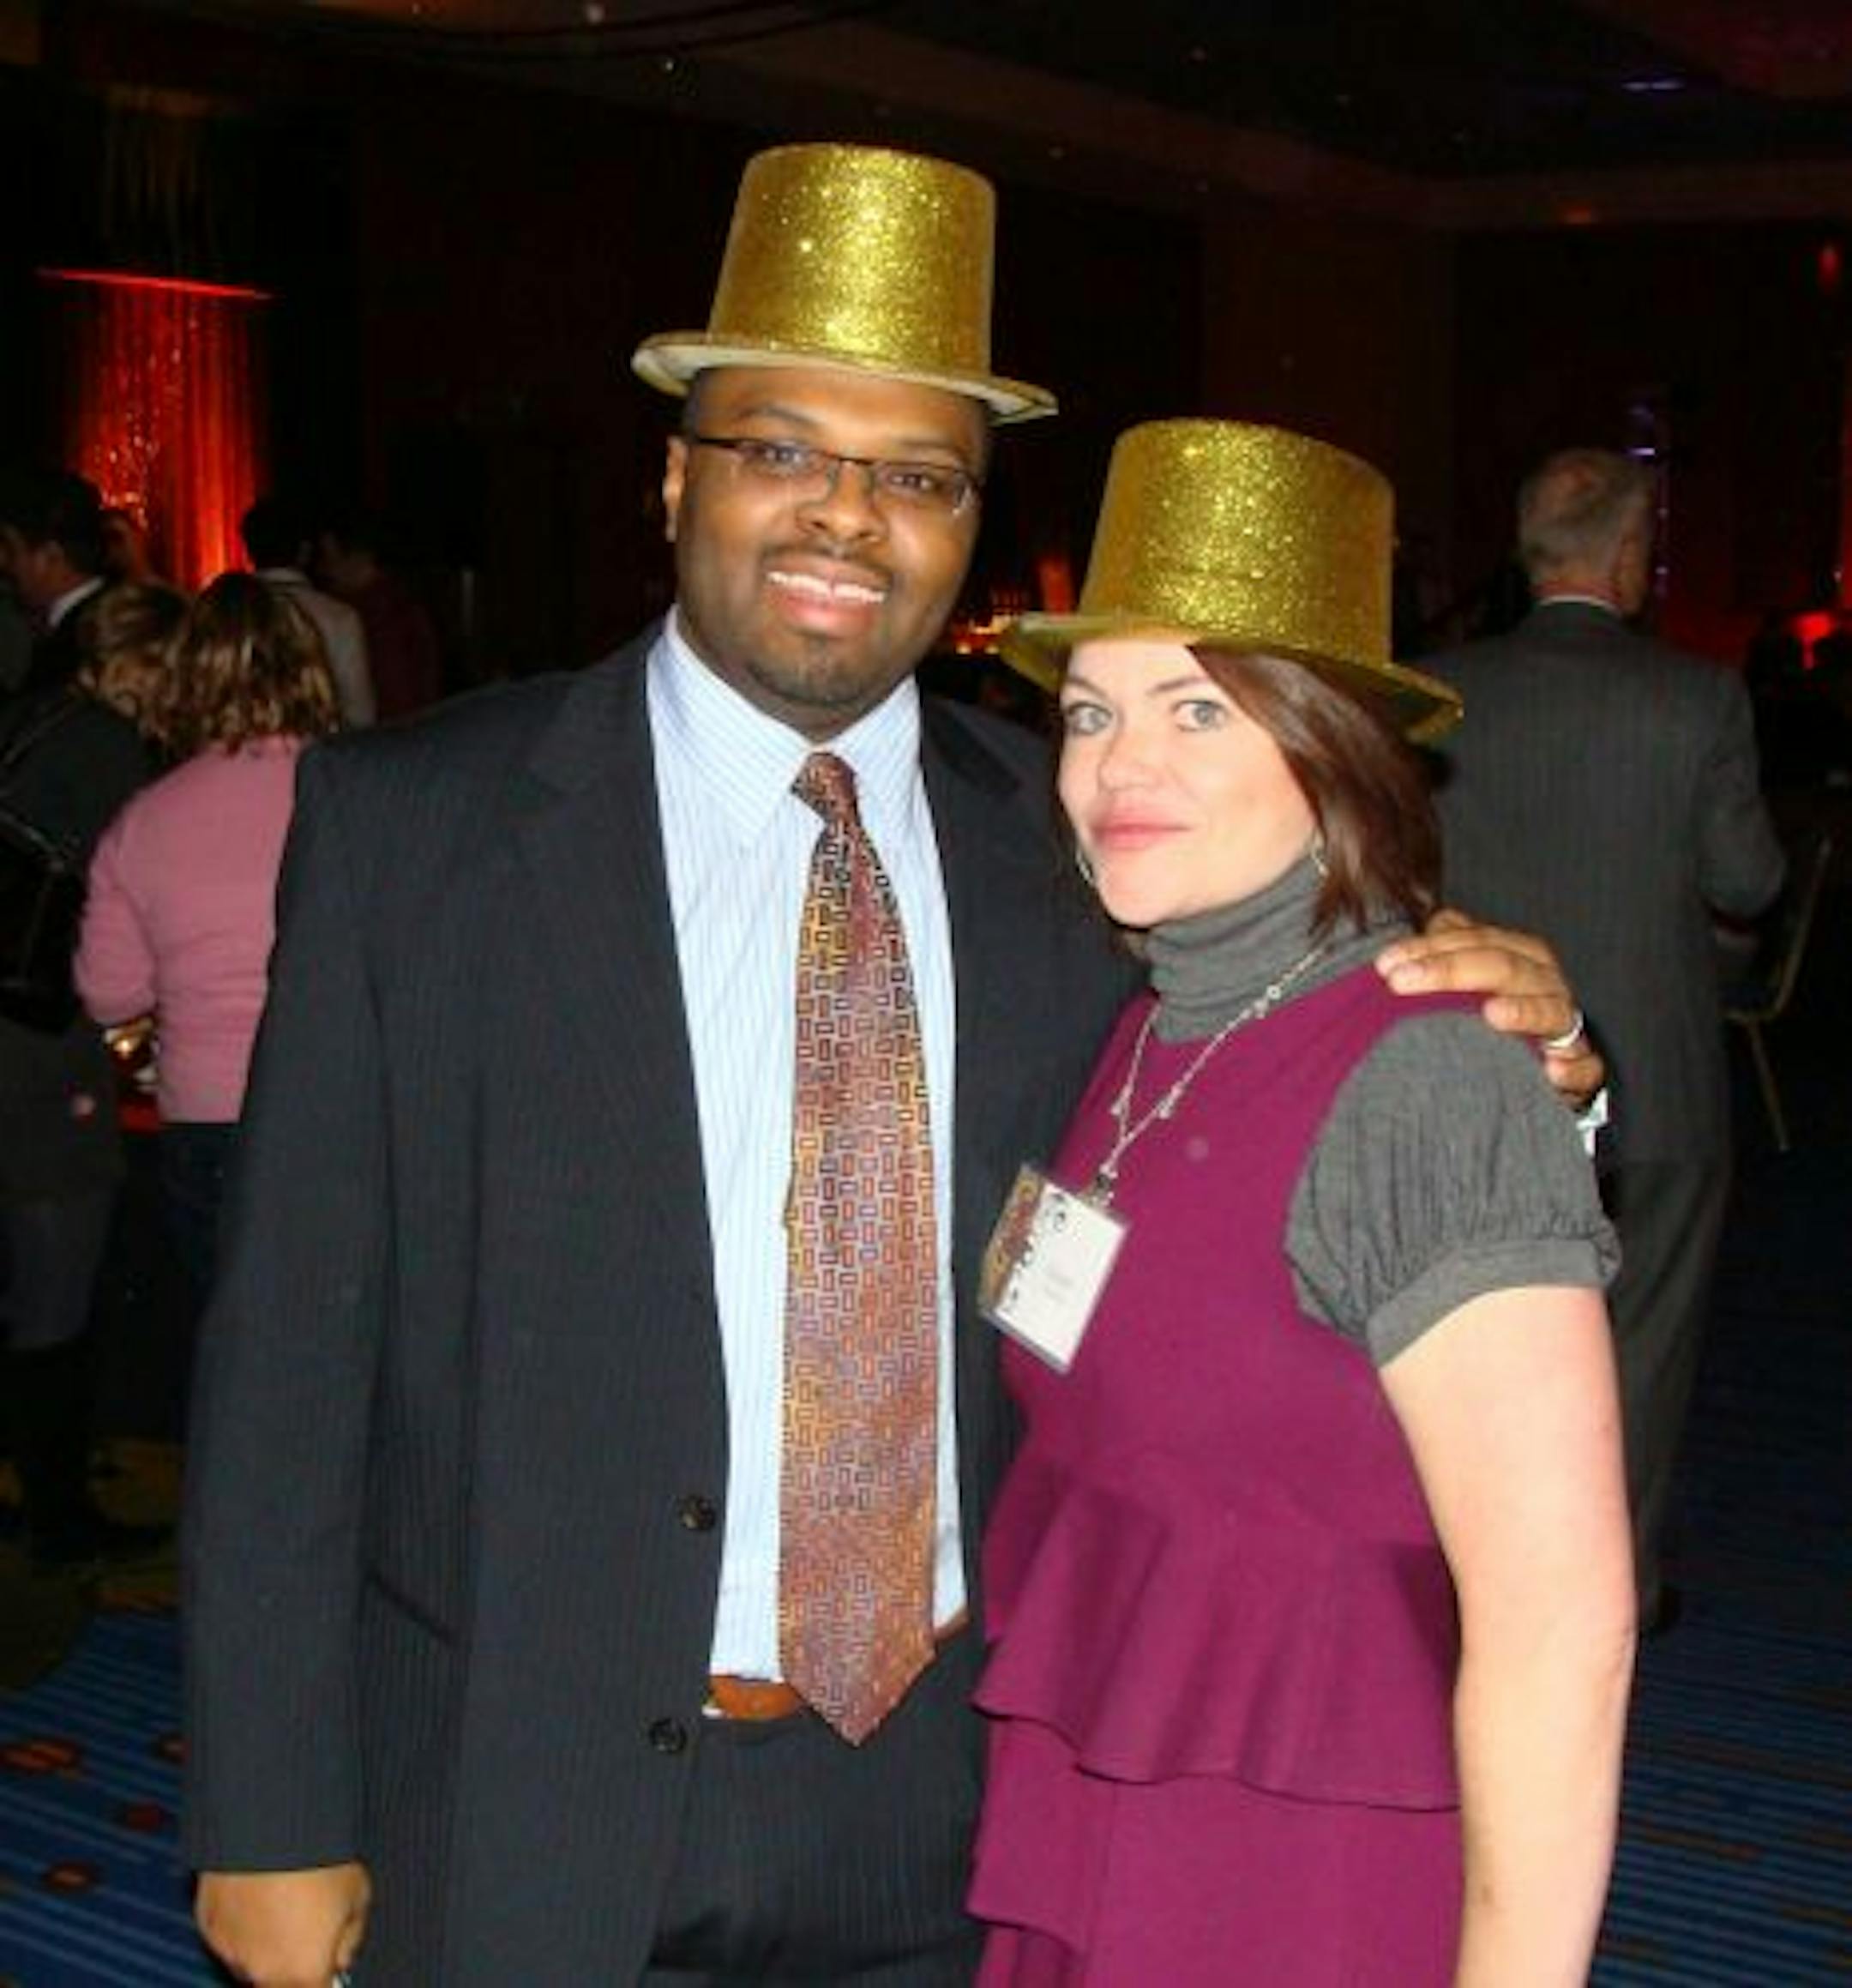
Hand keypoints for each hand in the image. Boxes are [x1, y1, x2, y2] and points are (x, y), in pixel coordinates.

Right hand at [196, 1863, 370, 1986]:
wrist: (270, 1823)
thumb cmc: (320, 1858)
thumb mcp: (357, 1895)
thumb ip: (350, 1937)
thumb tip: (340, 1955)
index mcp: (301, 1973)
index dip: (323, 1979)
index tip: (327, 1962)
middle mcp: (259, 1973)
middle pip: (278, 1983)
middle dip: (293, 1965)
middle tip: (307, 1927)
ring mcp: (228, 1950)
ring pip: (250, 1962)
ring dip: (265, 1945)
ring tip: (282, 1900)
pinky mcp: (207, 1924)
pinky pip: (229, 1935)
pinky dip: (243, 1922)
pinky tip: (258, 1891)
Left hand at [1376, 908, 1605, 1106]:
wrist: (1546, 1063)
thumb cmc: (1503, 1009)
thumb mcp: (1475, 975)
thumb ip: (1452, 946)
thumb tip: (1430, 922)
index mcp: (1520, 955)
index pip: (1474, 940)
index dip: (1429, 949)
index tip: (1385, 965)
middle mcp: (1546, 982)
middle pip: (1503, 966)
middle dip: (1450, 970)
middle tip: (1400, 983)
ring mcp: (1567, 1024)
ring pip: (1551, 1010)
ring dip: (1524, 1011)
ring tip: (1491, 1015)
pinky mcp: (1584, 1067)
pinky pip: (1586, 1066)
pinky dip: (1573, 1068)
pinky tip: (1550, 1071)